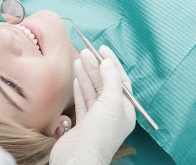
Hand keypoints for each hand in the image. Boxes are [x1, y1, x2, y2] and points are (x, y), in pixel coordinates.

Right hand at [50, 45, 135, 164]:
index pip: (120, 80)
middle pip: (104, 84)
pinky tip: (78, 76)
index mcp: (124, 109)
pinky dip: (80, 87)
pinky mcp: (83, 120)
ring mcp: (96, 117)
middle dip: (96, 67)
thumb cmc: (100, 132)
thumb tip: (109, 63)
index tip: (102, 49)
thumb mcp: (112, 102)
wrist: (79, 157)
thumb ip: (111, 80)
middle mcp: (111, 112)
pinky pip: (83, 99)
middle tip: (87, 52)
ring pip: (92, 90)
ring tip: (79, 59)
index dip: (112, 63)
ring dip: (86, 74)